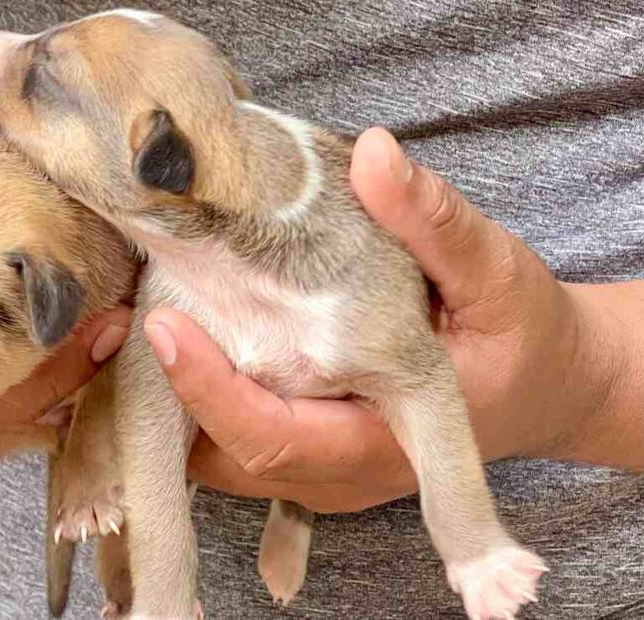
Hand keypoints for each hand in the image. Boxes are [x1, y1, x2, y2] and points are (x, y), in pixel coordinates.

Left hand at [143, 127, 612, 512]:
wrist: (545, 387)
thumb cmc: (524, 333)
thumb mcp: (494, 270)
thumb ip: (435, 221)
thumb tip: (374, 154)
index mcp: (389, 437)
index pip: (275, 436)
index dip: (210, 390)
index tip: (163, 324)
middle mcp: (343, 470)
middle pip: (227, 455)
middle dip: (175, 394)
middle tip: (143, 309)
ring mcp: (324, 474)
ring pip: (221, 458)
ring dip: (180, 400)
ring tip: (156, 316)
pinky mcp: (313, 458)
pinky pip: (235, 445)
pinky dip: (202, 402)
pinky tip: (189, 340)